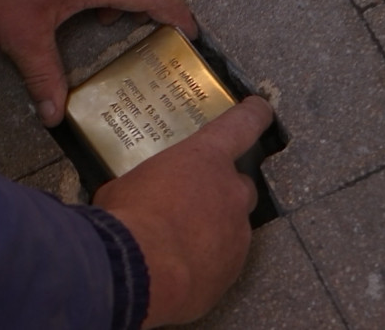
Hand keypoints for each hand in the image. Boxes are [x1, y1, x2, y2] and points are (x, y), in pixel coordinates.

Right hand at [93, 96, 273, 327]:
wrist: (140, 274)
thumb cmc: (128, 220)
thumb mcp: (123, 187)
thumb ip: (143, 184)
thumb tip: (132, 195)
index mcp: (205, 158)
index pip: (241, 124)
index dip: (254, 114)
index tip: (261, 108)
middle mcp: (230, 191)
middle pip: (241, 183)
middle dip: (222, 189)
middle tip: (194, 199)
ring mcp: (237, 232)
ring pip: (234, 223)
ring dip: (214, 226)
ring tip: (181, 238)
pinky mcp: (233, 268)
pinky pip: (225, 257)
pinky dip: (209, 258)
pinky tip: (182, 265)